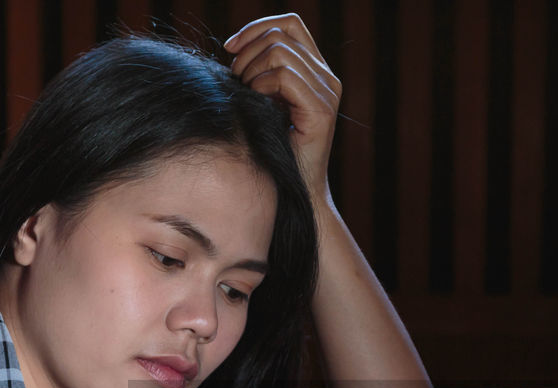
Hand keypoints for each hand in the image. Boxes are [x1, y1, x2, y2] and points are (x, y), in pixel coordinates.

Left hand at [224, 13, 340, 205]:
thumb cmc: (272, 150)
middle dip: (247, 54)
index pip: (289, 24)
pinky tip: (257, 105)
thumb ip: (259, 72)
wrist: (294, 192)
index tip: (230, 48)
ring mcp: (328, 93)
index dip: (256, 27)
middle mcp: (328, 78)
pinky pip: (284, 77)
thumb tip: (233, 47)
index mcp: (317, 72)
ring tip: (247, 96)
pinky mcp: (321, 111)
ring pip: (279, 52)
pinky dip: (262, 86)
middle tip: (236, 82)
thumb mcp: (264, 102)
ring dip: (251, 71)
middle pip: (279, 35)